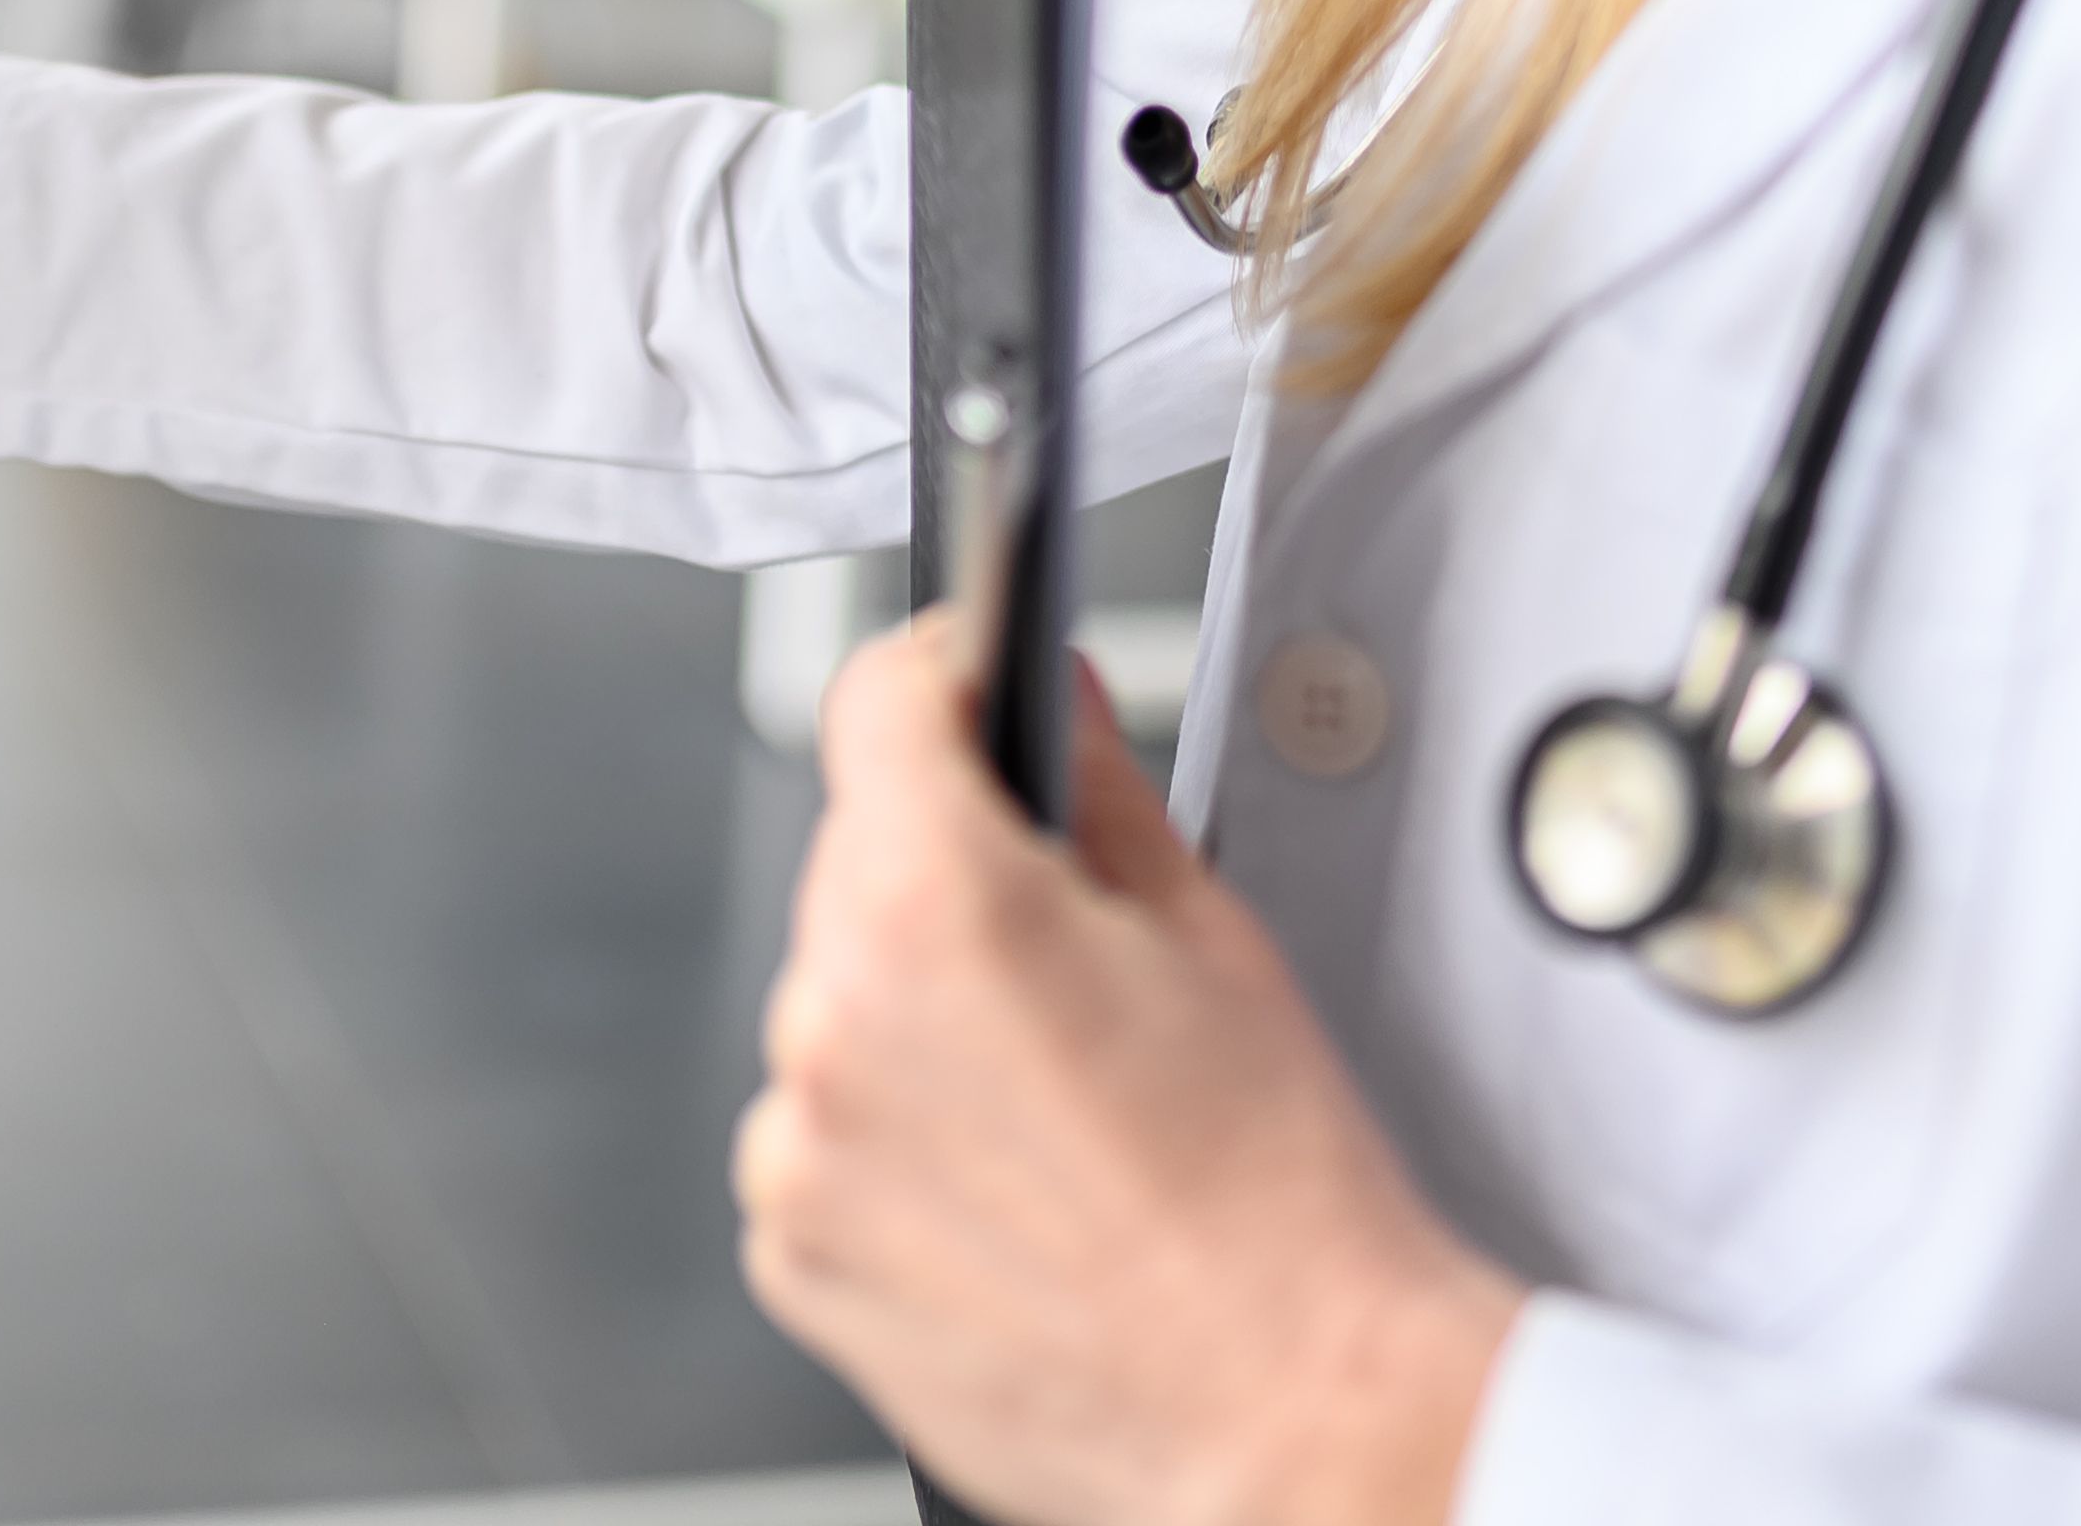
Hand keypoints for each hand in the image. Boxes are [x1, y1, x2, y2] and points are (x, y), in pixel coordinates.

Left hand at [738, 610, 1520, 1525]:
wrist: (1286, 1405)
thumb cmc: (1272, 1200)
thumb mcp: (1207, 930)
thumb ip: (1092, 785)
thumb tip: (1047, 709)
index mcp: (937, 908)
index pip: (875, 701)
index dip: (943, 674)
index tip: (971, 689)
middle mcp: (836, 1017)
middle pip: (855, 859)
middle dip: (946, 866)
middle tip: (1064, 939)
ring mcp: (800, 1147)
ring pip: (834, 1002)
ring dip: (911, 1011)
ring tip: (1053, 1095)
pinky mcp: (795, 1252)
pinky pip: (819, 1135)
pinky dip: (890, 1135)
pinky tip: (1011, 1178)